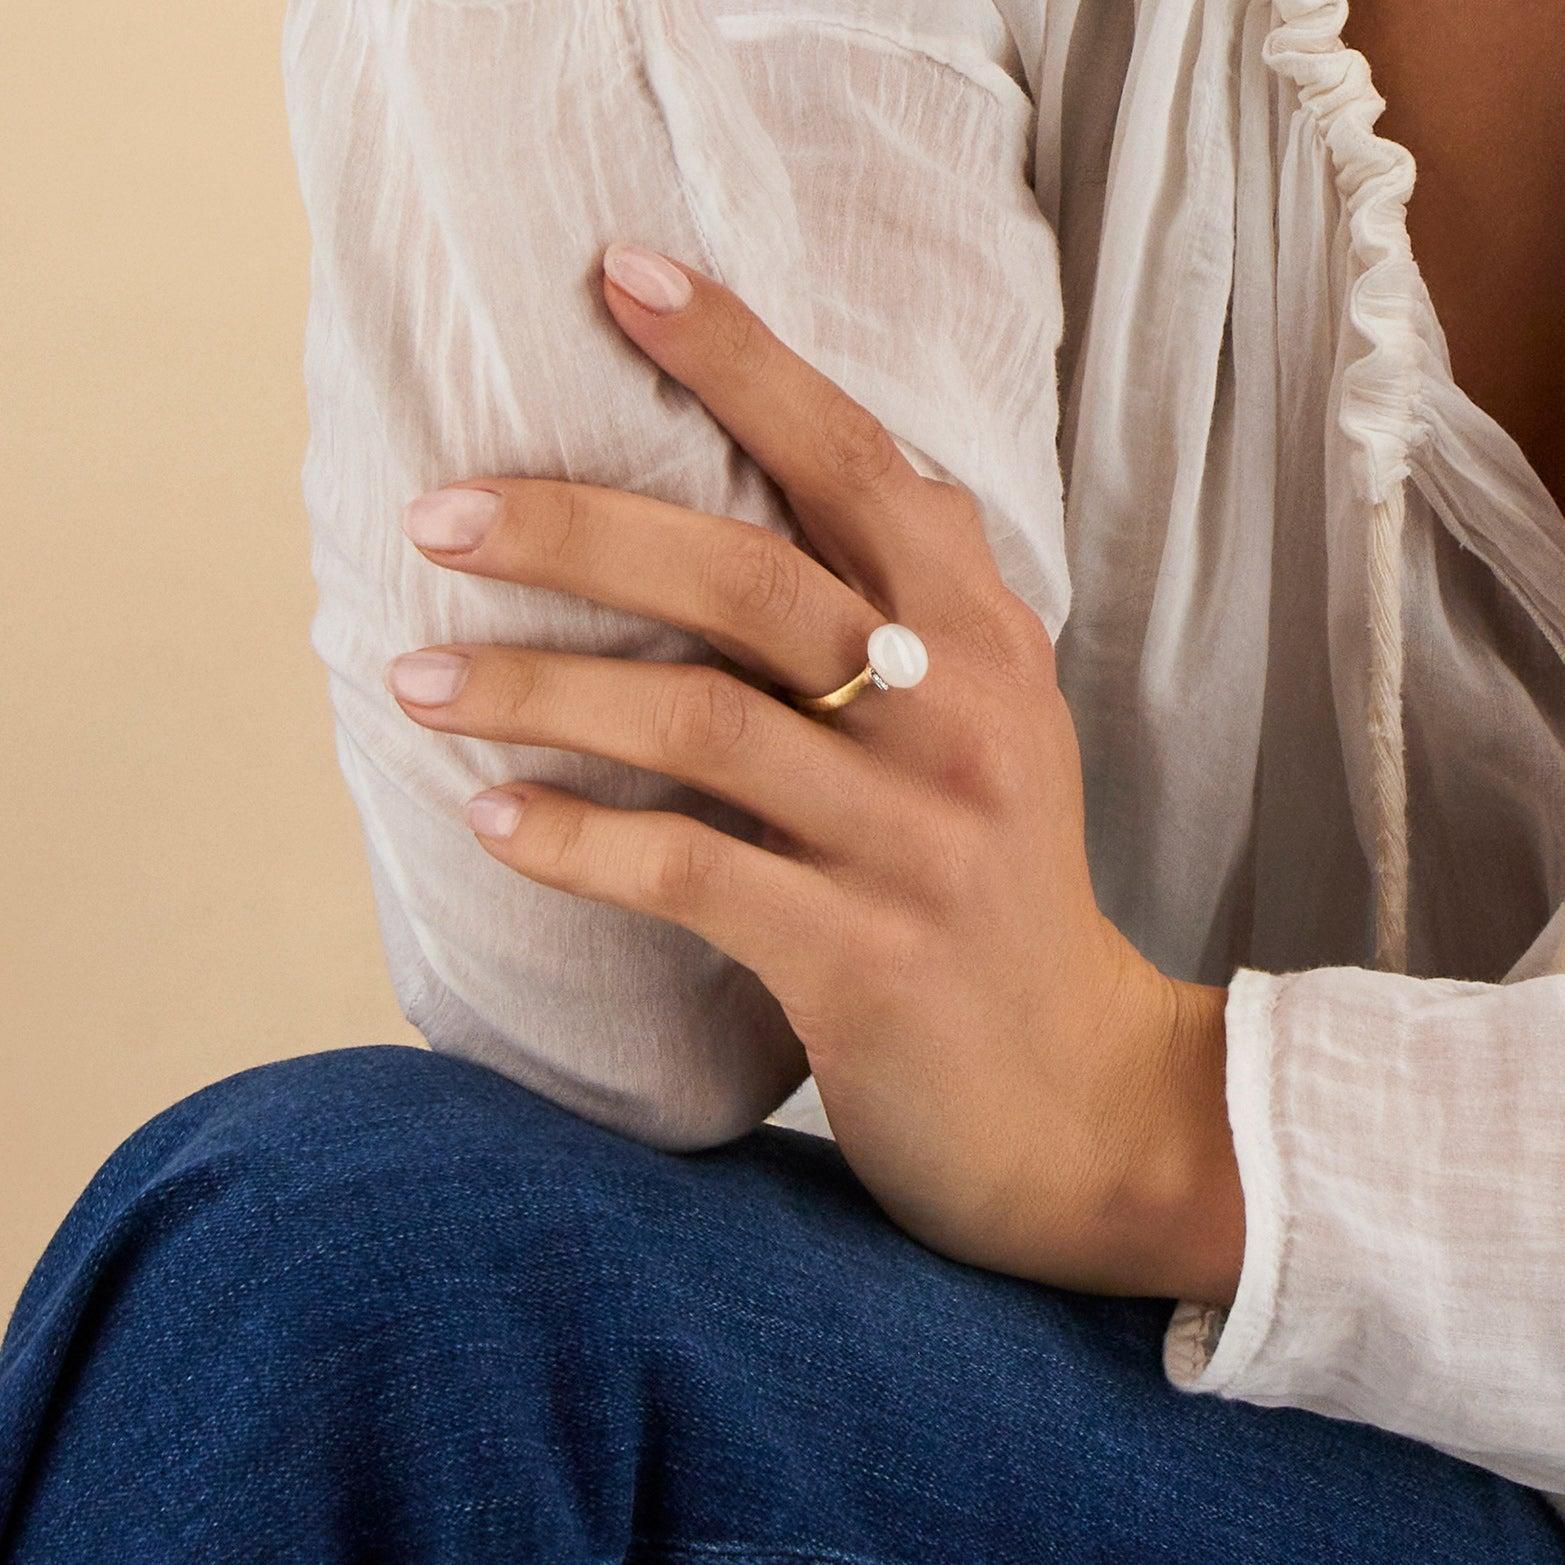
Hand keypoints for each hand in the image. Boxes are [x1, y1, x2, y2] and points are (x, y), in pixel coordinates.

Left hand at [384, 242, 1243, 1302]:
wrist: (1080, 1097)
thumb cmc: (997, 896)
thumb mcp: (985, 731)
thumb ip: (905, 619)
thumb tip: (758, 511)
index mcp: (987, 640)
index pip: (859, 464)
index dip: (744, 363)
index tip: (622, 277)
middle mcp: (959, 716)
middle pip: (746, 579)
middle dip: (577, 529)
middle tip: (438, 515)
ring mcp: (914, 839)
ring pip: (697, 722)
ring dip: (532, 693)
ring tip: (411, 681)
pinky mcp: (861, 958)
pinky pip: (687, 872)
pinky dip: (573, 841)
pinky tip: (488, 819)